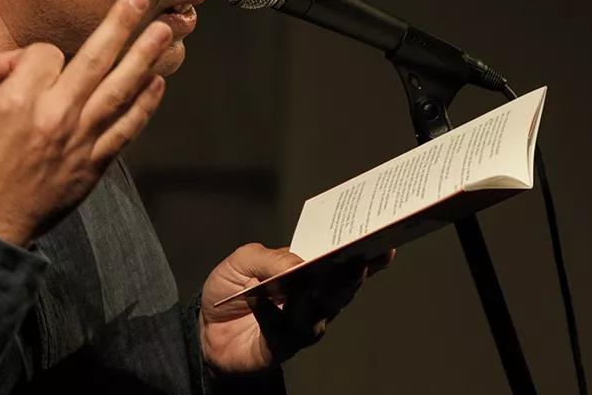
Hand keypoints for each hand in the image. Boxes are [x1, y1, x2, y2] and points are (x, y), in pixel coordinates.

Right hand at [0, 0, 170, 245]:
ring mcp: (80, 140)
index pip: (46, 54)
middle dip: (121, 23)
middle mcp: (56, 115)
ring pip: (120, 90)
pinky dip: (146, 104)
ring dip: (145, 57)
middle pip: (96, 59)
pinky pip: (127, 128)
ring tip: (167, 31)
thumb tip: (21, 57)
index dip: (37, 57)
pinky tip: (159, 81)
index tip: (26, 72)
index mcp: (20, 99)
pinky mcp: (95, 162)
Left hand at [199, 243, 394, 374]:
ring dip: (319, 299)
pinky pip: (281, 331)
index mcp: (308, 274)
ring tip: (317, 284)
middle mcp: (311, 301)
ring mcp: (299, 326)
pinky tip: (260, 299)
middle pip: (338, 291)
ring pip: (318, 314)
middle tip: (359, 263)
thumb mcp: (244, 260)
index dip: (366, 258)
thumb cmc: (232, 288)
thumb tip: (298, 261)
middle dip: (350, 277)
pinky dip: (270, 314)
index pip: (341, 265)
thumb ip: (270, 258)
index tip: (384, 246)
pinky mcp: (280, 346)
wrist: (207, 326)